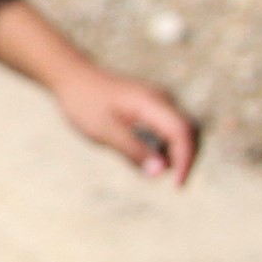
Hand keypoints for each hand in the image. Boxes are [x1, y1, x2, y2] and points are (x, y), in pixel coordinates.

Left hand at [55, 65, 203, 184]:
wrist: (72, 77)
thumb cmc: (84, 102)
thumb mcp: (104, 130)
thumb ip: (133, 150)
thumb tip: (160, 172)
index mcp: (151, 102)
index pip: (182, 132)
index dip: (186, 160)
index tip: (177, 185)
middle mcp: (161, 99)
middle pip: (189, 132)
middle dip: (186, 159)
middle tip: (175, 184)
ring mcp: (159, 101)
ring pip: (181, 131)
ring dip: (175, 154)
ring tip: (149, 167)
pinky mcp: (153, 106)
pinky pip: (169, 129)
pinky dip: (165, 147)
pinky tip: (145, 156)